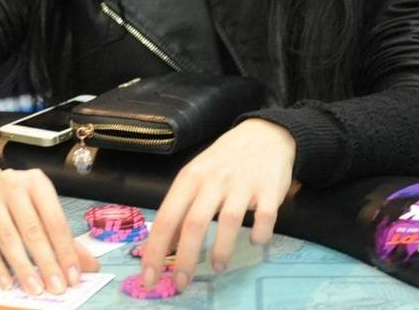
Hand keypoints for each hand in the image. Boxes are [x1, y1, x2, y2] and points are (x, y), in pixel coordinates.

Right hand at [0, 155, 99, 294]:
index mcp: (37, 182)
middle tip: (57, 287)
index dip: (65, 250)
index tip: (73, 276)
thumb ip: (60, 236)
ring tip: (35, 289)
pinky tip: (6, 283)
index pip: (55, 220)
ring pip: (9, 237)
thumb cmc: (10, 197)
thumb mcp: (36, 207)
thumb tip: (88, 265)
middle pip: (33, 229)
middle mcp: (14, 184)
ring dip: (23, 267)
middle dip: (47, 262)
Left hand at [141, 118, 295, 290]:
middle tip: (181, 284)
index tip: (149, 277)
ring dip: (221, 250)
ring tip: (217, 267)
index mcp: (192, 176)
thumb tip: (167, 244)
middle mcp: (215, 179)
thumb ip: (183, 205)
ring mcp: (243, 184)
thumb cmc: (225, 159)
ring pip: (228, 221)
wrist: (265, 133)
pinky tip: (255, 240)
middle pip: (194, 223)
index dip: (156, 249)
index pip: (167, 216)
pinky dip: (259, 234)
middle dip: (185, 259)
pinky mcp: (269, 188)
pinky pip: (264, 217)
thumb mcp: (197, 174)